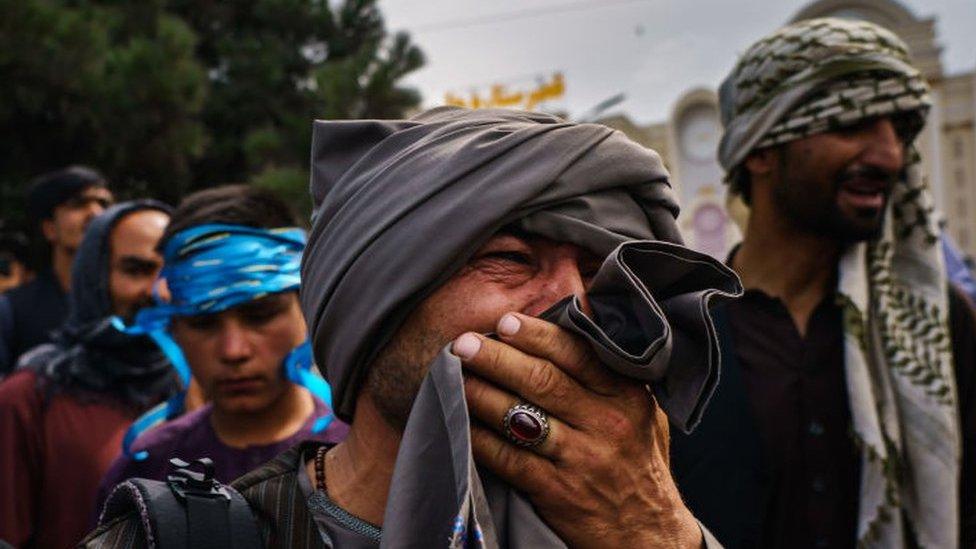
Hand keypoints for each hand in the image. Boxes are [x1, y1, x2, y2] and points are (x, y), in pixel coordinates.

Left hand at [453, 313, 701, 548]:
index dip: (537, 335)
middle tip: (463, 343)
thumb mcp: (644, 413)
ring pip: (520, 416)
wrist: (648, 535)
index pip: (577, 354)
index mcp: (626, 396)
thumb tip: (579, 326)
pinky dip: (481, 439)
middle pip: (542, 380)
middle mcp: (606, 423)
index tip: (505, 322)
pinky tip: (462, 423)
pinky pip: (510, 458)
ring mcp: (581, 459)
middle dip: (497, 357)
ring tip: (454, 375)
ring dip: (481, 393)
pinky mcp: (558, 491)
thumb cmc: (640, 464)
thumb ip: (614, 375)